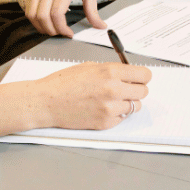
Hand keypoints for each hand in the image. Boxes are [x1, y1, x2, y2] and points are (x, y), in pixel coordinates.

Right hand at [26, 0, 107, 36]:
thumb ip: (93, 9)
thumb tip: (101, 26)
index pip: (56, 13)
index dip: (61, 28)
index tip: (69, 33)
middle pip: (42, 17)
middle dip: (52, 30)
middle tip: (61, 33)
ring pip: (32, 15)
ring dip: (41, 27)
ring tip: (53, 29)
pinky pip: (28, 10)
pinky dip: (35, 20)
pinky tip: (45, 21)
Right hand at [32, 62, 151, 130]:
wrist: (44, 102)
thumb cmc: (63, 83)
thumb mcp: (90, 67)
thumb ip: (113, 70)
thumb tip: (129, 73)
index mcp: (111, 72)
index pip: (145, 75)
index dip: (142, 77)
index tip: (138, 78)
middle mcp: (114, 90)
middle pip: (143, 92)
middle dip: (136, 89)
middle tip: (125, 89)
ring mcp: (110, 108)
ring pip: (135, 106)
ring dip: (127, 103)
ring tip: (112, 100)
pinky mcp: (105, 122)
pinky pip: (122, 118)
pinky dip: (116, 114)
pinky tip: (102, 109)